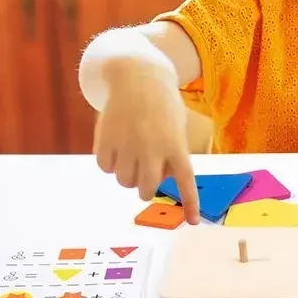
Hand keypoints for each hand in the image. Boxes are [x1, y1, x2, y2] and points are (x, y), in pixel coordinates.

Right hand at [93, 60, 200, 223]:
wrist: (137, 76)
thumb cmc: (162, 105)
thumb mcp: (176, 126)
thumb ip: (172, 154)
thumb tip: (160, 181)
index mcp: (175, 143)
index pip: (184, 180)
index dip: (189, 202)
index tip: (192, 221)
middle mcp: (152, 148)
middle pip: (147, 189)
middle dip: (147, 186)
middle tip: (147, 172)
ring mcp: (127, 145)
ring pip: (125, 181)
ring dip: (128, 172)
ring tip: (132, 148)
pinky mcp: (105, 141)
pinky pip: (105, 168)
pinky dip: (110, 161)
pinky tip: (117, 141)